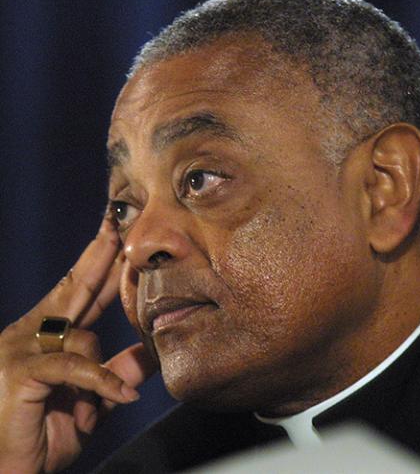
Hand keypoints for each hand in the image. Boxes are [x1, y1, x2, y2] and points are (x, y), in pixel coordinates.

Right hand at [0, 217, 156, 472]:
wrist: (9, 471)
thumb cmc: (46, 432)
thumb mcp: (92, 397)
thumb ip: (116, 371)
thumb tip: (150, 352)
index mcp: (47, 334)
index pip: (80, 291)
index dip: (98, 263)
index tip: (115, 236)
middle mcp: (32, 332)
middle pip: (75, 287)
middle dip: (98, 255)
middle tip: (116, 226)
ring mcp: (22, 348)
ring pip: (85, 338)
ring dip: (98, 379)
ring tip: (88, 415)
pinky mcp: (21, 370)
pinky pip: (76, 366)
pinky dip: (100, 383)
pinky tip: (119, 399)